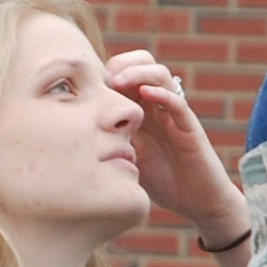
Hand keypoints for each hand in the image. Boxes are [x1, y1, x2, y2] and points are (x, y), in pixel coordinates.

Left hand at [103, 50, 248, 248]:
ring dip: (139, 72)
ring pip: (161, 76)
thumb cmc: (162, 181)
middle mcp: (159, 106)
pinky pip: (179, 104)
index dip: (110, 72)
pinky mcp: (190, 128)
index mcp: (142, 109)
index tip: (91, 83)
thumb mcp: (126, 158)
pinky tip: (147, 93)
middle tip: (106, 77)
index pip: (127, 74)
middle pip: (145, 65)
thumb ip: (107, 141)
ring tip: (121, 80)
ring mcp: (175, 115)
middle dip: (124, 64)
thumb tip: (70, 134)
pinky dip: (163, 94)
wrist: (197, 202)